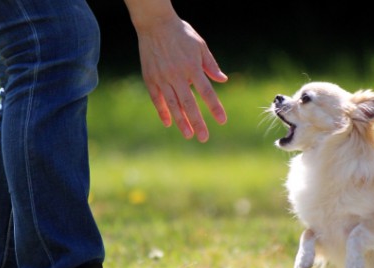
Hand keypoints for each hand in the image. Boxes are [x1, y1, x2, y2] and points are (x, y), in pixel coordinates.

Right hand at [130, 10, 227, 141]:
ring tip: (188, 135)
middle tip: (203, 138)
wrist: (155, 24)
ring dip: (181, 121)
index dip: (214, 107)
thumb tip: (223, 80)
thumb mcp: (200, 45)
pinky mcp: (150, 78)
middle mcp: (177, 75)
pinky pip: (157, 99)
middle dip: (197, 122)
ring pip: (173, 104)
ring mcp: (162, 77)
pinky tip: (168, 123)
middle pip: (189, 103)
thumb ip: (211, 64)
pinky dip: (162, 111)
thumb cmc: (181, 34)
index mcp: (192, 67)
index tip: (222, 121)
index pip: (206, 91)